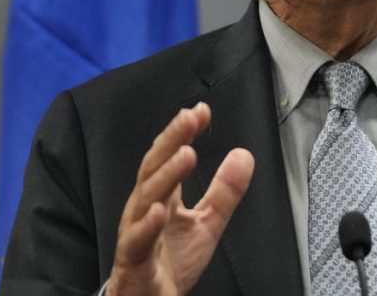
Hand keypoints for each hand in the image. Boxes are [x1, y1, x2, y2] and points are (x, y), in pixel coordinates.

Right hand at [108, 102, 254, 295]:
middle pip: (154, 168)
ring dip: (165, 176)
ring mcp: (136, 234)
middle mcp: (145, 210)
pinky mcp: (133, 263)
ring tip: (186, 154)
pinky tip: (159, 210)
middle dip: (171, 141)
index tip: (202, 111)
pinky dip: (146, 226)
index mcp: (161, 197)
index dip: (183, 133)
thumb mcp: (207, 224)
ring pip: (145, 199)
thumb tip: (243, 155)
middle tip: (190, 117)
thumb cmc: (169, 264)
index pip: (170, 157)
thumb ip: (224, 191)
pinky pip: (136, 242)